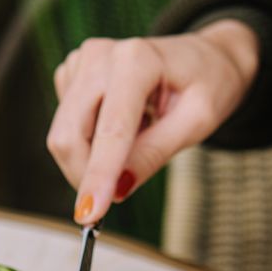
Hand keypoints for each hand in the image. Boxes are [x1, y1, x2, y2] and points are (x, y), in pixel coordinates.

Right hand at [46, 20, 258, 224]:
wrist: (203, 58)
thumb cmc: (206, 85)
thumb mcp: (197, 122)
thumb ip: (156, 152)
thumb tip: (118, 188)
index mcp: (137, 60)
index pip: (110, 131)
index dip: (97, 176)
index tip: (89, 215)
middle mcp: (100, 55)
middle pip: (69, 134)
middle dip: (85, 176)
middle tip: (113, 197)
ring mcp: (81, 62)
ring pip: (65, 134)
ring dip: (92, 158)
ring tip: (137, 139)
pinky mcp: (72, 74)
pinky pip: (68, 126)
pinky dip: (91, 142)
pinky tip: (122, 126)